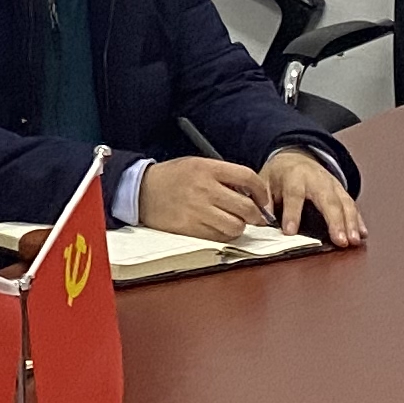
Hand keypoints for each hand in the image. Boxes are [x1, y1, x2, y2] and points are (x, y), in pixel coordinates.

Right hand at [136, 156, 272, 241]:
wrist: (141, 191)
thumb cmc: (173, 178)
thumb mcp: (198, 165)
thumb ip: (224, 176)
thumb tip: (252, 194)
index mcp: (208, 169)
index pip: (247, 177)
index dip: (261, 191)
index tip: (262, 199)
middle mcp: (204, 189)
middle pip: (246, 207)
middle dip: (255, 214)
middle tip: (254, 216)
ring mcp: (197, 210)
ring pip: (235, 226)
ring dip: (239, 227)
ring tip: (233, 222)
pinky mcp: (189, 228)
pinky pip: (219, 237)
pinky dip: (224, 235)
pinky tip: (218, 228)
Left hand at [262, 147, 366, 244]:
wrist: (296, 156)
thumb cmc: (280, 173)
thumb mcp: (265, 180)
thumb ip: (263, 200)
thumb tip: (261, 220)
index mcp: (294, 176)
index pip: (294, 195)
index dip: (291, 214)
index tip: (290, 232)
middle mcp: (317, 179)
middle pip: (327, 200)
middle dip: (334, 221)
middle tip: (339, 240)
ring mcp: (332, 185)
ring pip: (344, 203)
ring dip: (350, 223)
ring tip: (352, 241)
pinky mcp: (341, 191)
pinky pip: (352, 205)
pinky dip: (358, 220)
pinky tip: (361, 234)